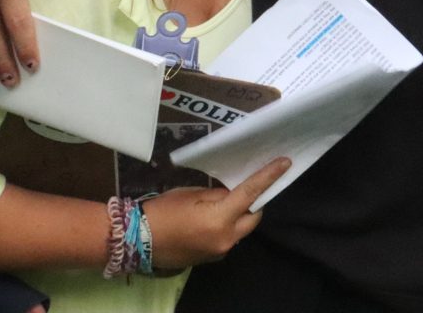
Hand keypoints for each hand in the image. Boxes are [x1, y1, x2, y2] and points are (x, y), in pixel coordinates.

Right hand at [143, 158, 292, 271]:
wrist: (137, 240)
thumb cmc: (163, 211)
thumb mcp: (192, 194)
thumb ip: (218, 195)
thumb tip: (232, 195)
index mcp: (220, 219)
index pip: (251, 193)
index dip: (269, 176)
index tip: (285, 163)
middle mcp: (226, 239)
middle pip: (253, 217)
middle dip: (253, 203)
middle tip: (244, 189)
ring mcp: (219, 252)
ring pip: (241, 230)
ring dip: (238, 217)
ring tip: (222, 204)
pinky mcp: (211, 259)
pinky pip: (228, 239)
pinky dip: (226, 228)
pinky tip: (210, 221)